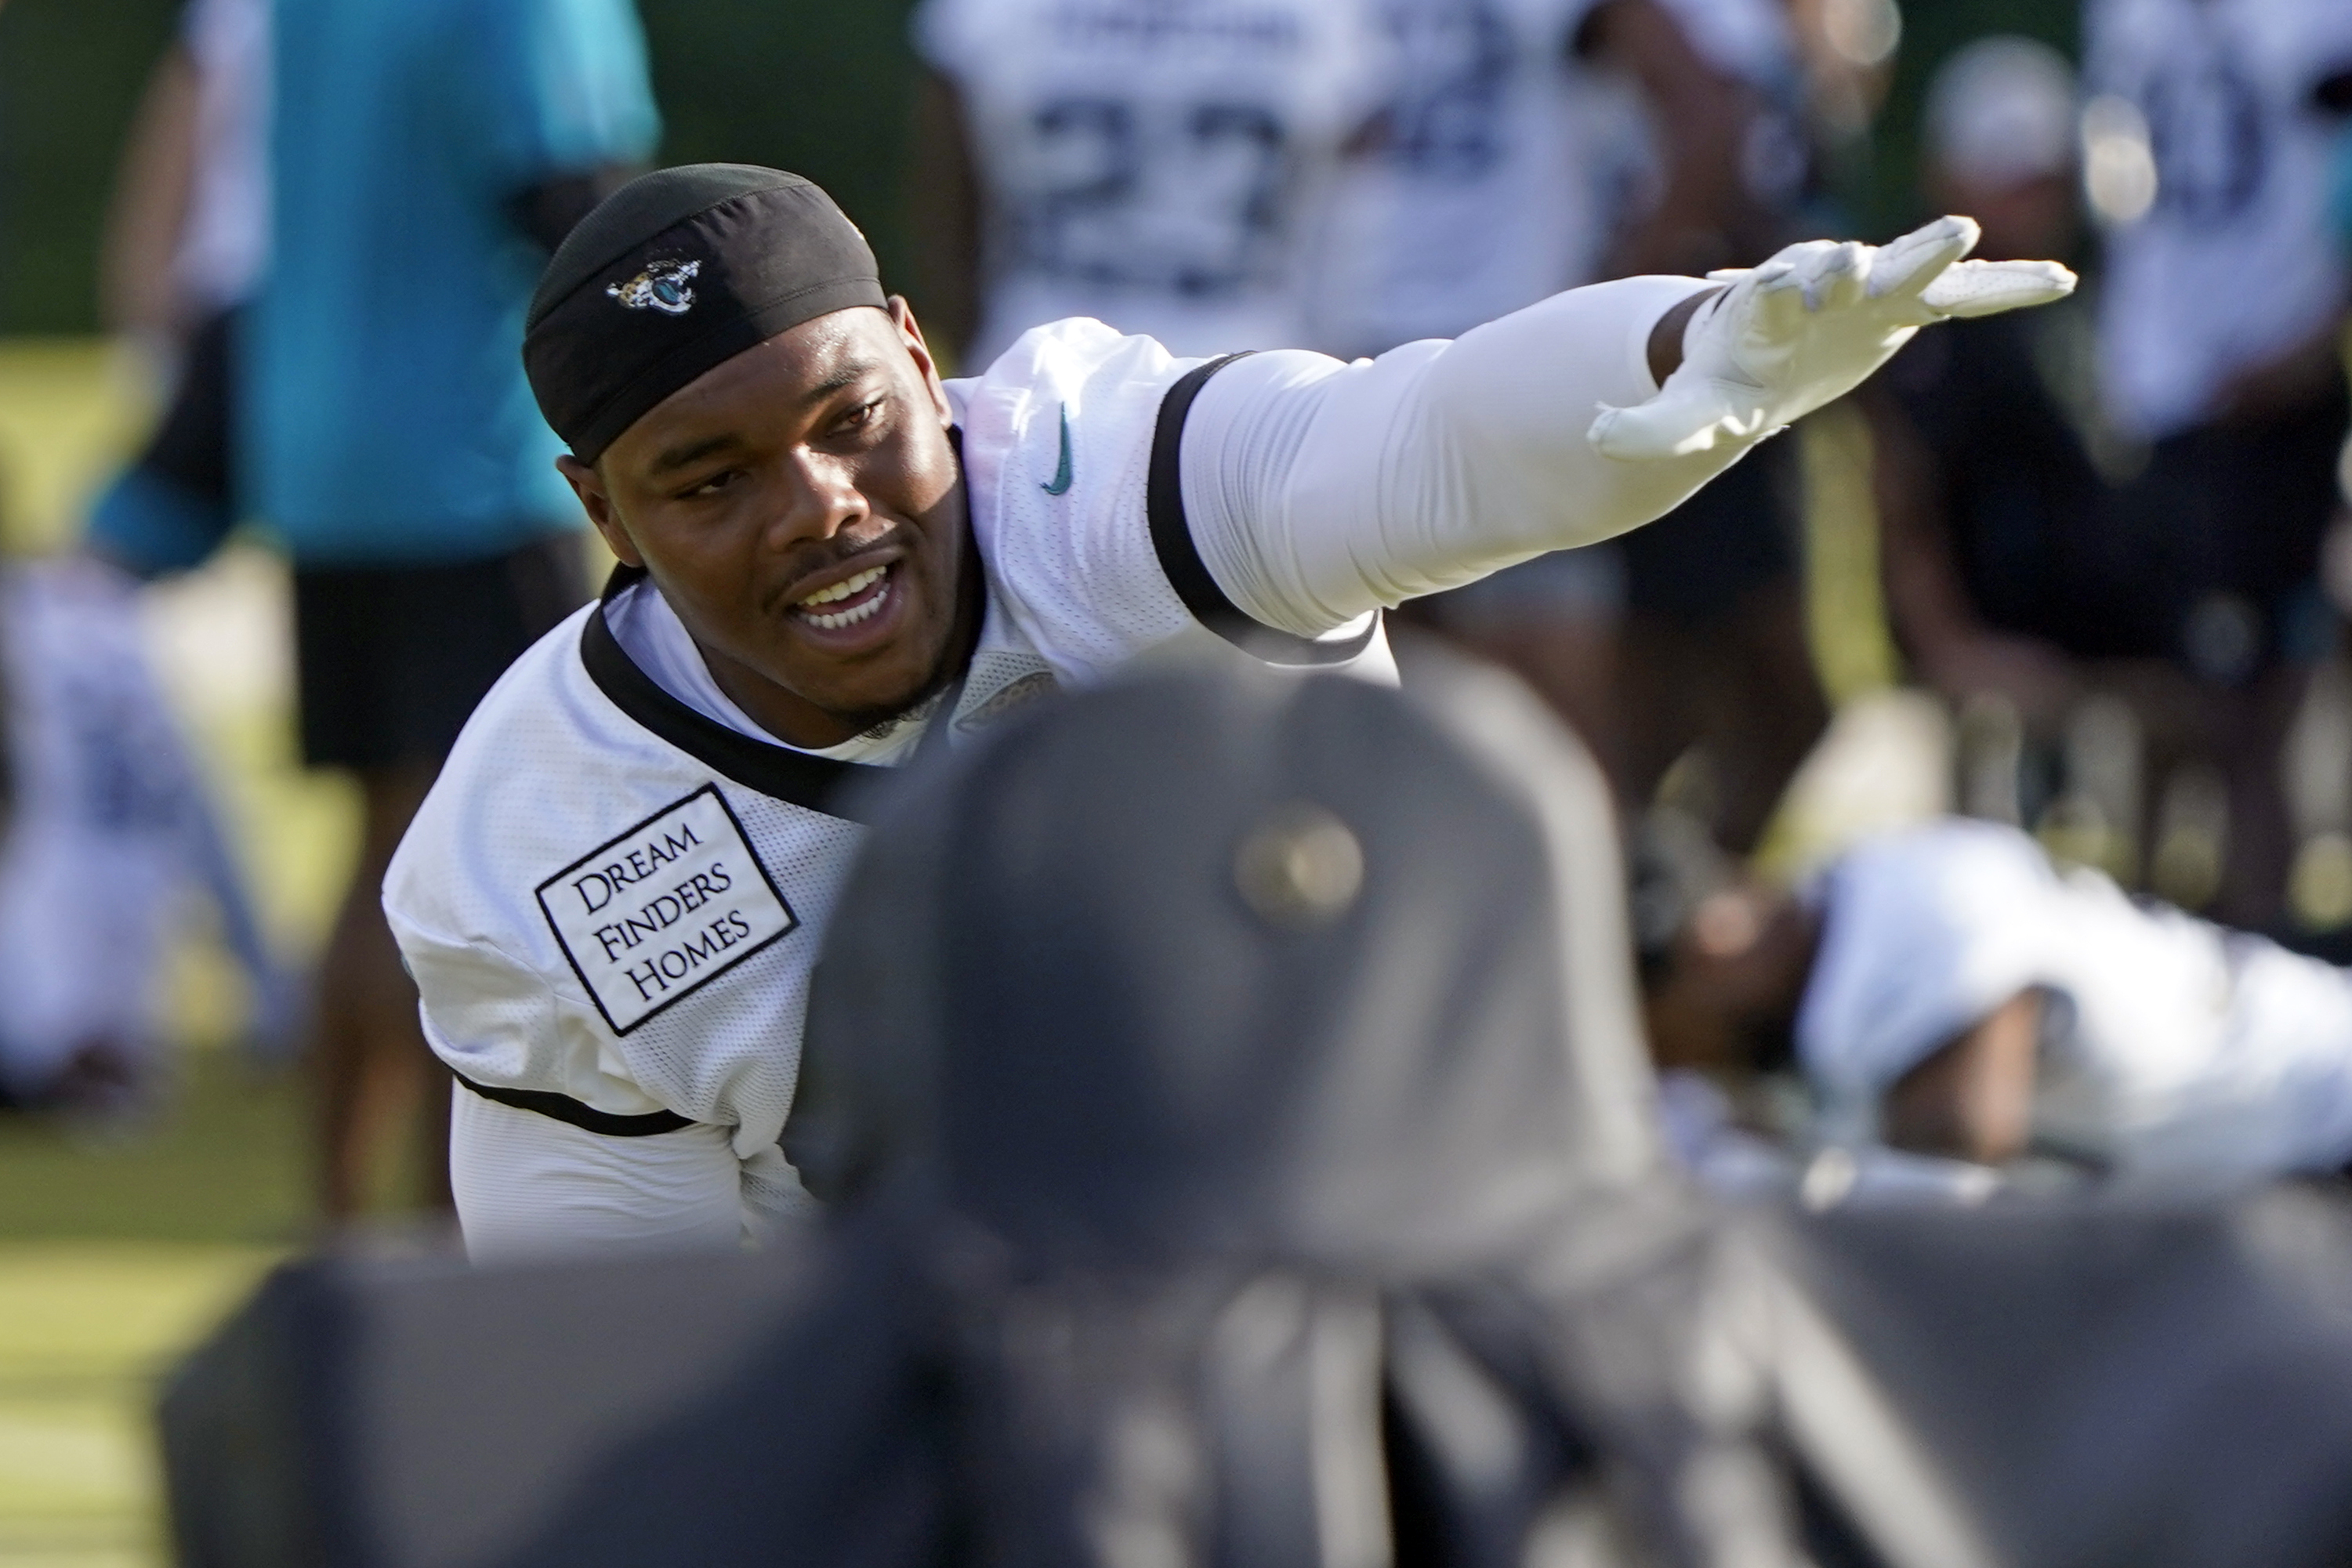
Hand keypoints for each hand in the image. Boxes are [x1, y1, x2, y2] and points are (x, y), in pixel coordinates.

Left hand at [1590, 216, 2075, 460]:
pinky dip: (2006, 286)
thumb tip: (1597, 436)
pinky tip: (2059, 281)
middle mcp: (1817, 287)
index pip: (1768, 298)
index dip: (1780, 292)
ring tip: (1964, 232)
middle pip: (1834, 268)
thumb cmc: (1724, 379)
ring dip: (1931, 253)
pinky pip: (1965, 295)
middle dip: (1847, 263)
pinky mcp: (1911, 305)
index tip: (1793, 284)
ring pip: (1905, 269)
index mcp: (1760, 311)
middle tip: (1855, 258)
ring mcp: (1870, 291)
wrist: (1761, 350)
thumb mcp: (1687, 414)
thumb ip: (1648, 428)